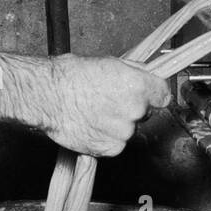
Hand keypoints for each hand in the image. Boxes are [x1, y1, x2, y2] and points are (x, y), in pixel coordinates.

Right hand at [42, 55, 170, 155]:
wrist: (47, 96)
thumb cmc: (71, 76)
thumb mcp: (109, 62)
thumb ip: (134, 72)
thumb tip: (148, 75)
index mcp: (139, 86)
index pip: (163, 95)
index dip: (154, 95)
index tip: (148, 96)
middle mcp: (136, 110)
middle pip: (144, 113)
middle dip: (131, 109)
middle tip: (108, 101)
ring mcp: (124, 132)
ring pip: (129, 129)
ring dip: (117, 124)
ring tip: (95, 112)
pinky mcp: (111, 148)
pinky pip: (116, 144)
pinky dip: (106, 138)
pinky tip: (91, 125)